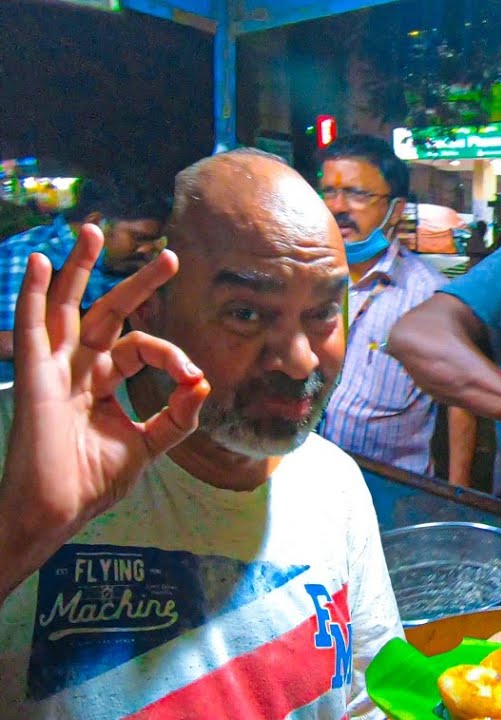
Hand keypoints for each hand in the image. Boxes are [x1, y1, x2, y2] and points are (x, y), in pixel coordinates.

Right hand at [0, 224, 208, 595]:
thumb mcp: (147, 446)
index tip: (193, 377)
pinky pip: (33, 328)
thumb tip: (203, 383)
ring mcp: (55, 370)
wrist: (55, 512)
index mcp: (102, 383)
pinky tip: (43, 264)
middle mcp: (78, 369)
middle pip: (108, 314)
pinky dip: (35, 295)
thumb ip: (176, 417)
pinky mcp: (36, 378)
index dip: (172, 355)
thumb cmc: (91, 484)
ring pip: (68, 308)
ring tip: (92, 231)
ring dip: (80, 270)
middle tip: (169, 257)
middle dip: (137, 285)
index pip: (141, 347)